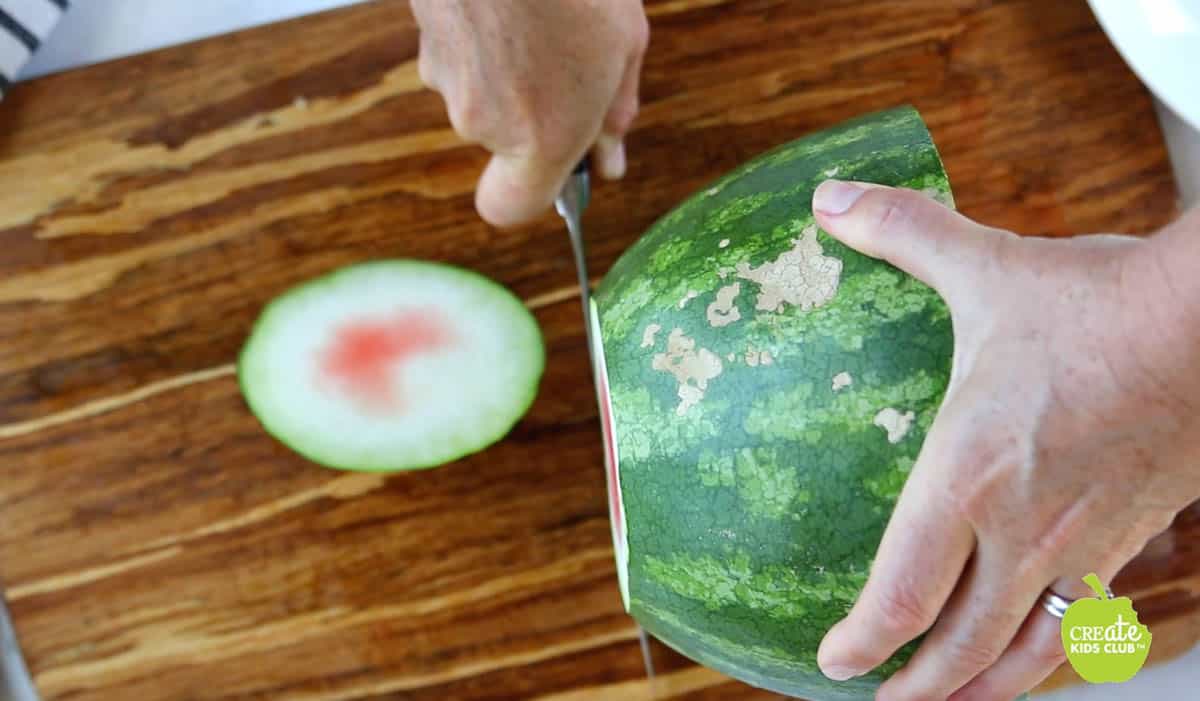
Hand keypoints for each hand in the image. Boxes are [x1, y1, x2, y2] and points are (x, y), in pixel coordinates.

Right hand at [411, 0, 648, 226]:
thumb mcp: (623, 46)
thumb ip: (612, 111)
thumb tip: (608, 157)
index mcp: (538, 137)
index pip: (507, 208)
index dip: (530, 193)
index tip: (562, 167)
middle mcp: (481, 121)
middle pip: (505, 137)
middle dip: (539, 106)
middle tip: (578, 56)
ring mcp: (444, 76)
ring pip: (481, 88)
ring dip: (511, 64)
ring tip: (546, 13)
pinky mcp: (423, 35)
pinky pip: (461, 50)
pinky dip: (483, 32)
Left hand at [809, 181, 1199, 700]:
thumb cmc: (1096, 303)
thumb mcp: (985, 268)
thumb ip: (900, 233)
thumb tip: (827, 198)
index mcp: (971, 476)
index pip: (903, 592)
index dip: (863, 641)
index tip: (833, 661)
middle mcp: (1024, 528)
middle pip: (963, 645)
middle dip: (916, 689)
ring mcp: (1085, 542)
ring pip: (1029, 648)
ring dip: (983, 686)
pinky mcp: (1131, 537)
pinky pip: (1084, 617)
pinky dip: (1048, 649)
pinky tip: (1036, 647)